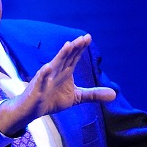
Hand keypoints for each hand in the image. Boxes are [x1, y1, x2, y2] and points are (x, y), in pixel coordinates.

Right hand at [0, 34, 115, 134]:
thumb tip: (114, 94)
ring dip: (61, 55)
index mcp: (65, 72)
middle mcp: (55, 72)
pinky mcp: (37, 89)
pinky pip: (41, 81)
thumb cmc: (52, 100)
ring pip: (54, 65)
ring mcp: (46, 79)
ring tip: (69, 46)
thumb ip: (94, 94)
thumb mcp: (76, 97)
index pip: (73, 58)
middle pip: (66, 58)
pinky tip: (47, 67)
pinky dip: (44, 74)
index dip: (80, 48)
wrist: (32, 110)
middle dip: (74, 48)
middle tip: (83, 38)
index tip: (88, 37)